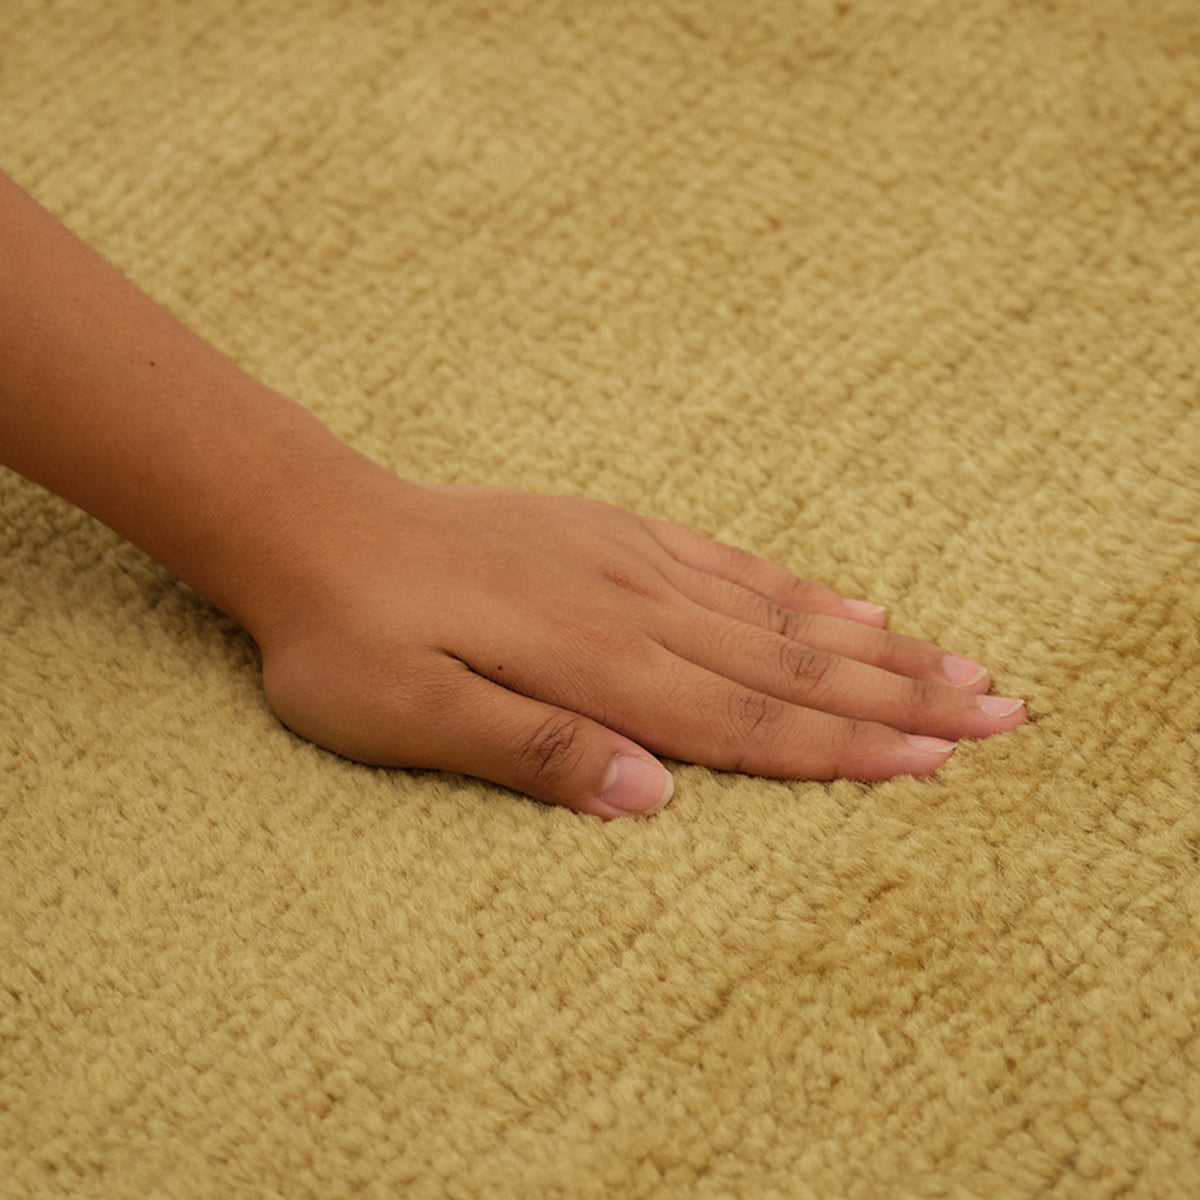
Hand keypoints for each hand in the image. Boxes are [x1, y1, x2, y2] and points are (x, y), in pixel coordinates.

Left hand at [255, 474, 1025, 818]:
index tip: (936, 765)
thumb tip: (653, 799)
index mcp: (595, 661)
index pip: (744, 720)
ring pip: (776, 614)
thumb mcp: (414, 714)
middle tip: (1001, 713)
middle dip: (898, 697)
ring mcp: (631, 561)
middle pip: (789, 665)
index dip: (843, 750)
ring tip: (957, 663)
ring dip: (872, 647)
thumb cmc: (352, 637)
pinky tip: (847, 604)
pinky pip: (727, 563)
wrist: (319, 527)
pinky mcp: (614, 534)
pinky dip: (797, 590)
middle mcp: (634, 606)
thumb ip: (536, 751)